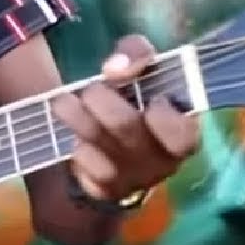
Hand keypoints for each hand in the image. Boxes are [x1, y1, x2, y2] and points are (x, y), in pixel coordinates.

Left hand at [51, 34, 199, 202]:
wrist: (113, 144)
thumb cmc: (135, 100)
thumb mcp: (142, 68)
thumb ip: (136, 53)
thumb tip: (115, 67)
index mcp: (182, 133)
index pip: (181, 132)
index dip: (160, 112)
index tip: (148, 96)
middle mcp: (161, 162)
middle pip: (124, 126)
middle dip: (98, 98)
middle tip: (90, 90)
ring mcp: (132, 179)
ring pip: (95, 144)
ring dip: (72, 114)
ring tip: (62, 102)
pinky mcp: (104, 190)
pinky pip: (81, 165)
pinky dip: (73, 144)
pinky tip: (75, 138)